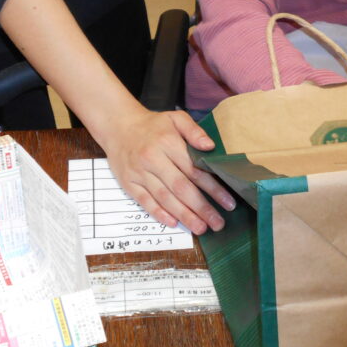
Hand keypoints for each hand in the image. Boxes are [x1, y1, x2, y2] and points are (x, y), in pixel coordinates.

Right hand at [97, 108, 235, 234]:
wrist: (118, 126)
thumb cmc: (153, 125)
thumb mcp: (176, 118)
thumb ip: (194, 131)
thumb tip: (210, 147)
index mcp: (168, 143)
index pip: (195, 170)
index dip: (213, 188)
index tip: (228, 202)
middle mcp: (153, 160)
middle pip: (181, 188)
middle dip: (201, 208)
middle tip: (217, 223)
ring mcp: (139, 173)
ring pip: (164, 198)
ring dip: (184, 215)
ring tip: (200, 228)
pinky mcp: (128, 183)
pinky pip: (145, 201)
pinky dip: (159, 213)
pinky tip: (174, 223)